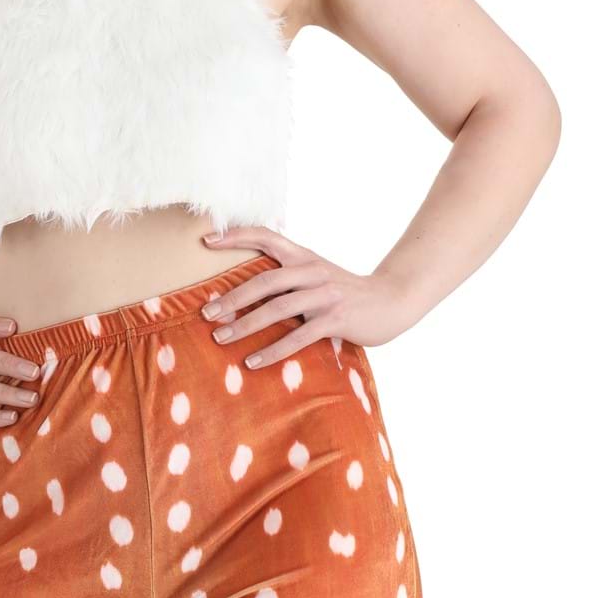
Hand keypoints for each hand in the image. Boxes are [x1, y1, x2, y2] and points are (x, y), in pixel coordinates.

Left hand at [196, 227, 404, 366]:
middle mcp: (313, 272)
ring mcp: (325, 296)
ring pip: (277, 309)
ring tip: (220, 338)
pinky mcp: (336, 320)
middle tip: (206, 312)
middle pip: (265, 281)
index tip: (207, 240)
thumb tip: (251, 284)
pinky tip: (253, 362)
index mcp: (305, 257)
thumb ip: (290, 274)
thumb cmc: (347, 292)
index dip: (237, 235)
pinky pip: (298, 337)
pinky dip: (273, 351)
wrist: (392, 301)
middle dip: (232, 297)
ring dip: (245, 325)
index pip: (267, 236)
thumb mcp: (318, 274)